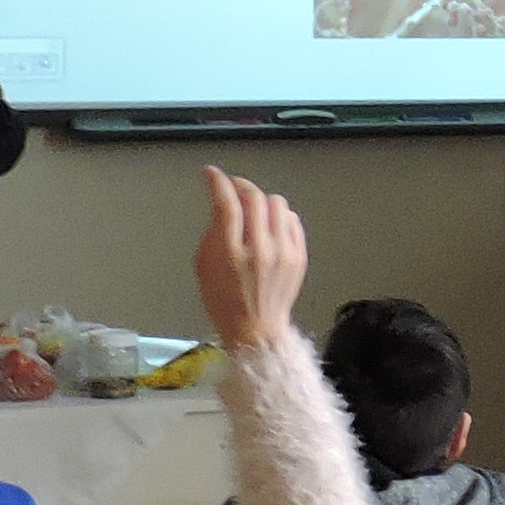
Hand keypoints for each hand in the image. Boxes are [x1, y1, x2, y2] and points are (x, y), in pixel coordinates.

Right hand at [192, 166, 309, 353]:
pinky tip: (269, 223)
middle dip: (241, 186)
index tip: (212, 174)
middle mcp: (260, 250)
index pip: (227, 205)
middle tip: (233, 188)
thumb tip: (221, 205)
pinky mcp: (299, 257)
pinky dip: (279, 215)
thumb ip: (212, 233)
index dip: (218, 182)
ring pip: (277, 204)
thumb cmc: (224, 301)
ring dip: (261, 200)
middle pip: (255, 198)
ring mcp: (283, 253)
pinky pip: (292, 220)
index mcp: (231, 254)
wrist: (256, 330)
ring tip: (252, 208)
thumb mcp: (204, 267)